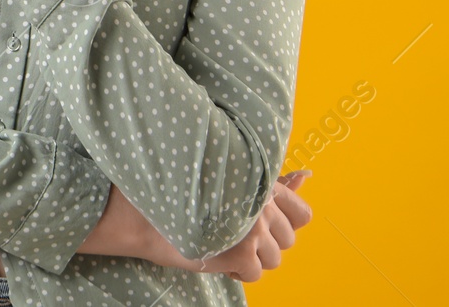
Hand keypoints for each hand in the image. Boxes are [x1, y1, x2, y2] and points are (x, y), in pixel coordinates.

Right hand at [77, 172, 312, 278]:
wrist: (141, 209)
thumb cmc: (178, 188)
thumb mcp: (225, 175)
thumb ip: (265, 178)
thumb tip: (306, 175)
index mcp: (260, 180)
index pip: (302, 213)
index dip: (284, 222)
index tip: (260, 222)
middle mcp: (262, 203)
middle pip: (287, 240)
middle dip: (264, 242)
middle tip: (232, 232)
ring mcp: (253, 229)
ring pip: (273, 259)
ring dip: (251, 257)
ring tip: (222, 243)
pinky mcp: (242, 254)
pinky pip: (254, 274)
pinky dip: (236, 271)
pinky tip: (215, 255)